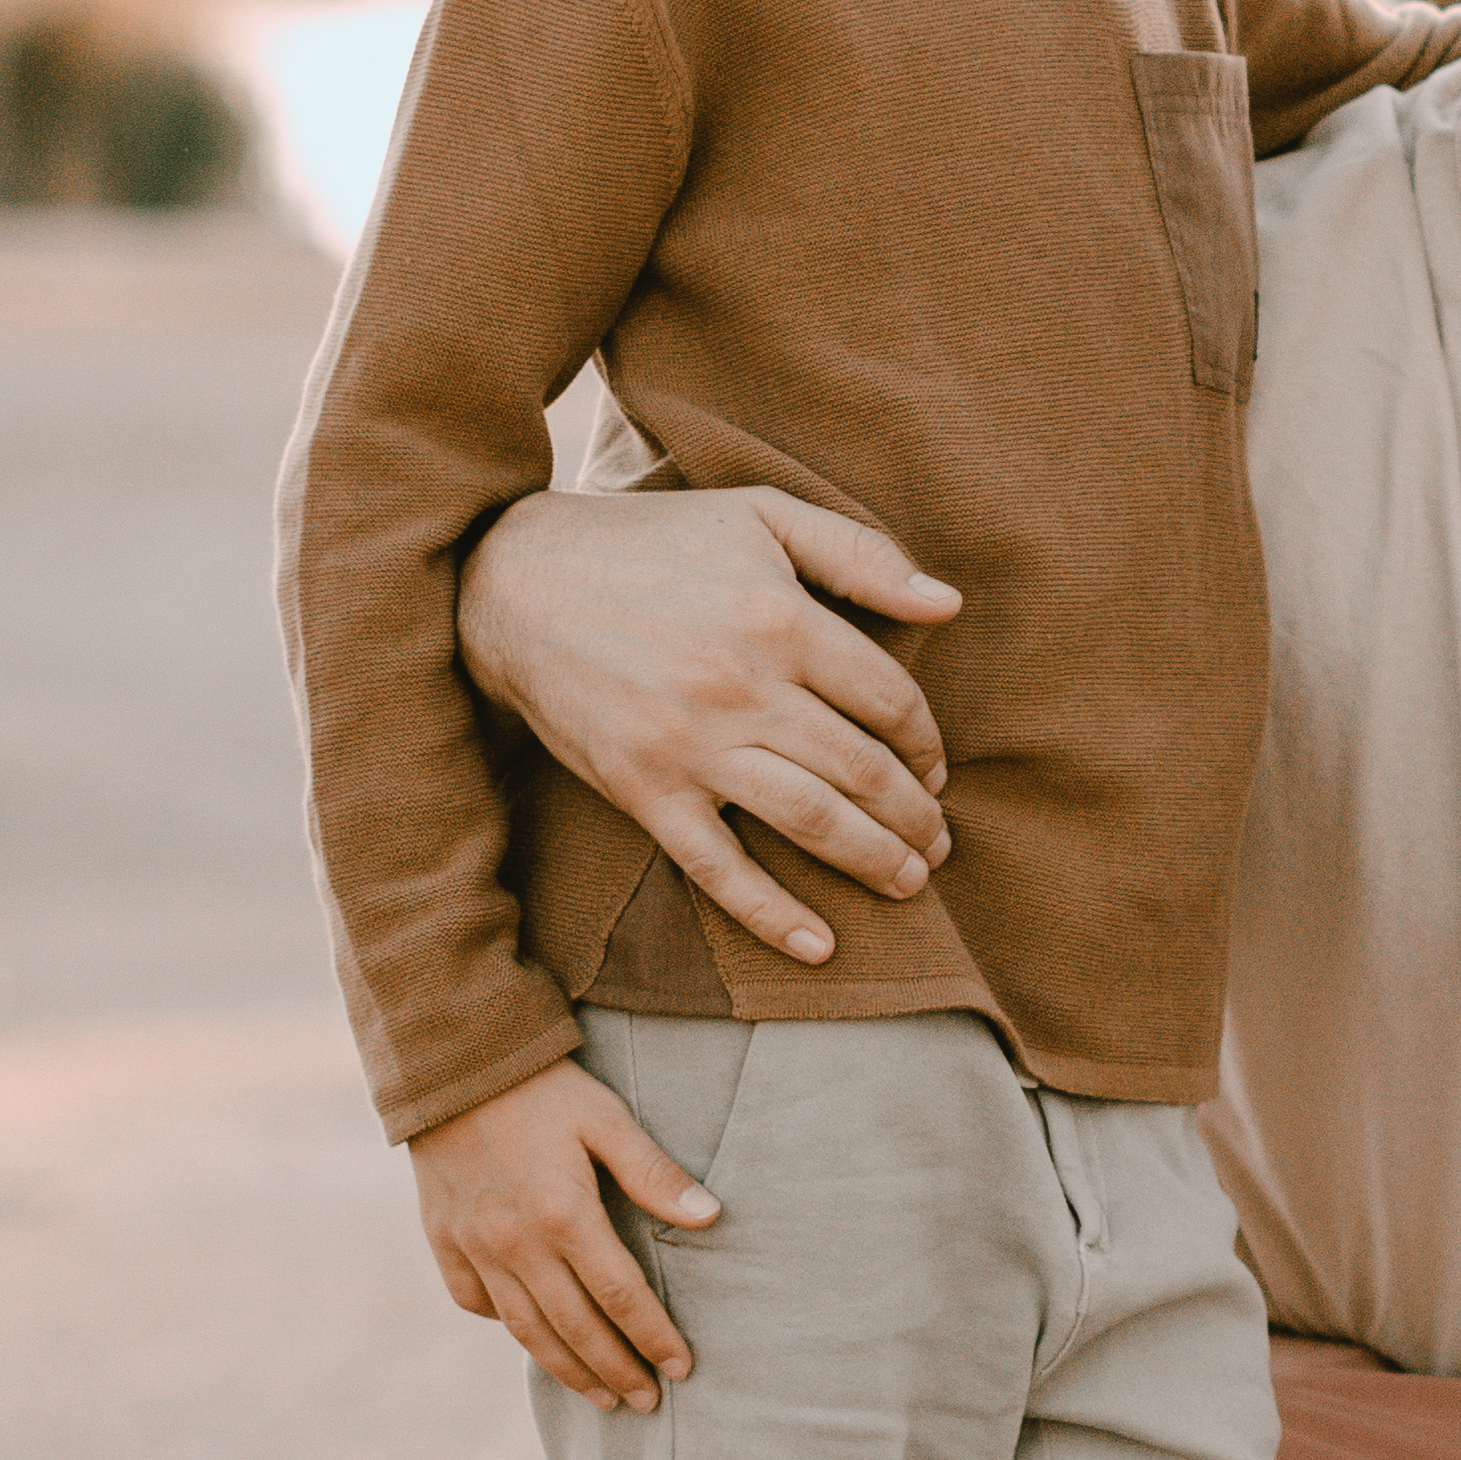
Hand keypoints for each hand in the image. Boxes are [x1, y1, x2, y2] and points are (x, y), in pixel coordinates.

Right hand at [408, 1059, 718, 1412]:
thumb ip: (655, 1174)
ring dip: (566, 1369)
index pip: (621, 1296)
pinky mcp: (442, 1239)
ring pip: (525, 1329)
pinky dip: (505, 1326)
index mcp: (563, 1215)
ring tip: (600, 1398)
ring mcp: (473, 1246)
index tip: (681, 1369)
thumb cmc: (543, 1087)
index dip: (653, 1337)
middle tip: (647, 1403)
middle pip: (575, 1328)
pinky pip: (473, 1301)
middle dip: (615, 1371)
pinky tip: (533, 1338)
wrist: (451, 1061)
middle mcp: (515, 1243)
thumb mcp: (607, 1119)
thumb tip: (711, 1218)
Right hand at [459, 483, 957, 964]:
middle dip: (915, 815)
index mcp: (780, 619)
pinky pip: (717, 868)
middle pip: (861, 769)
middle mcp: (744, 688)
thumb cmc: (648, 543)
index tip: (934, 767)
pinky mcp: (643, 791)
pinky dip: (772, 914)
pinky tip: (819, 945)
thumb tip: (947, 602)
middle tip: (938, 842)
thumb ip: (859, 552)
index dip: (926, 741)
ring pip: (810, 820)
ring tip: (909, 883)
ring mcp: (691, 747)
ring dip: (873, 860)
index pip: (889, 698)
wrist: (513, 583)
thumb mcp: (758, 514)